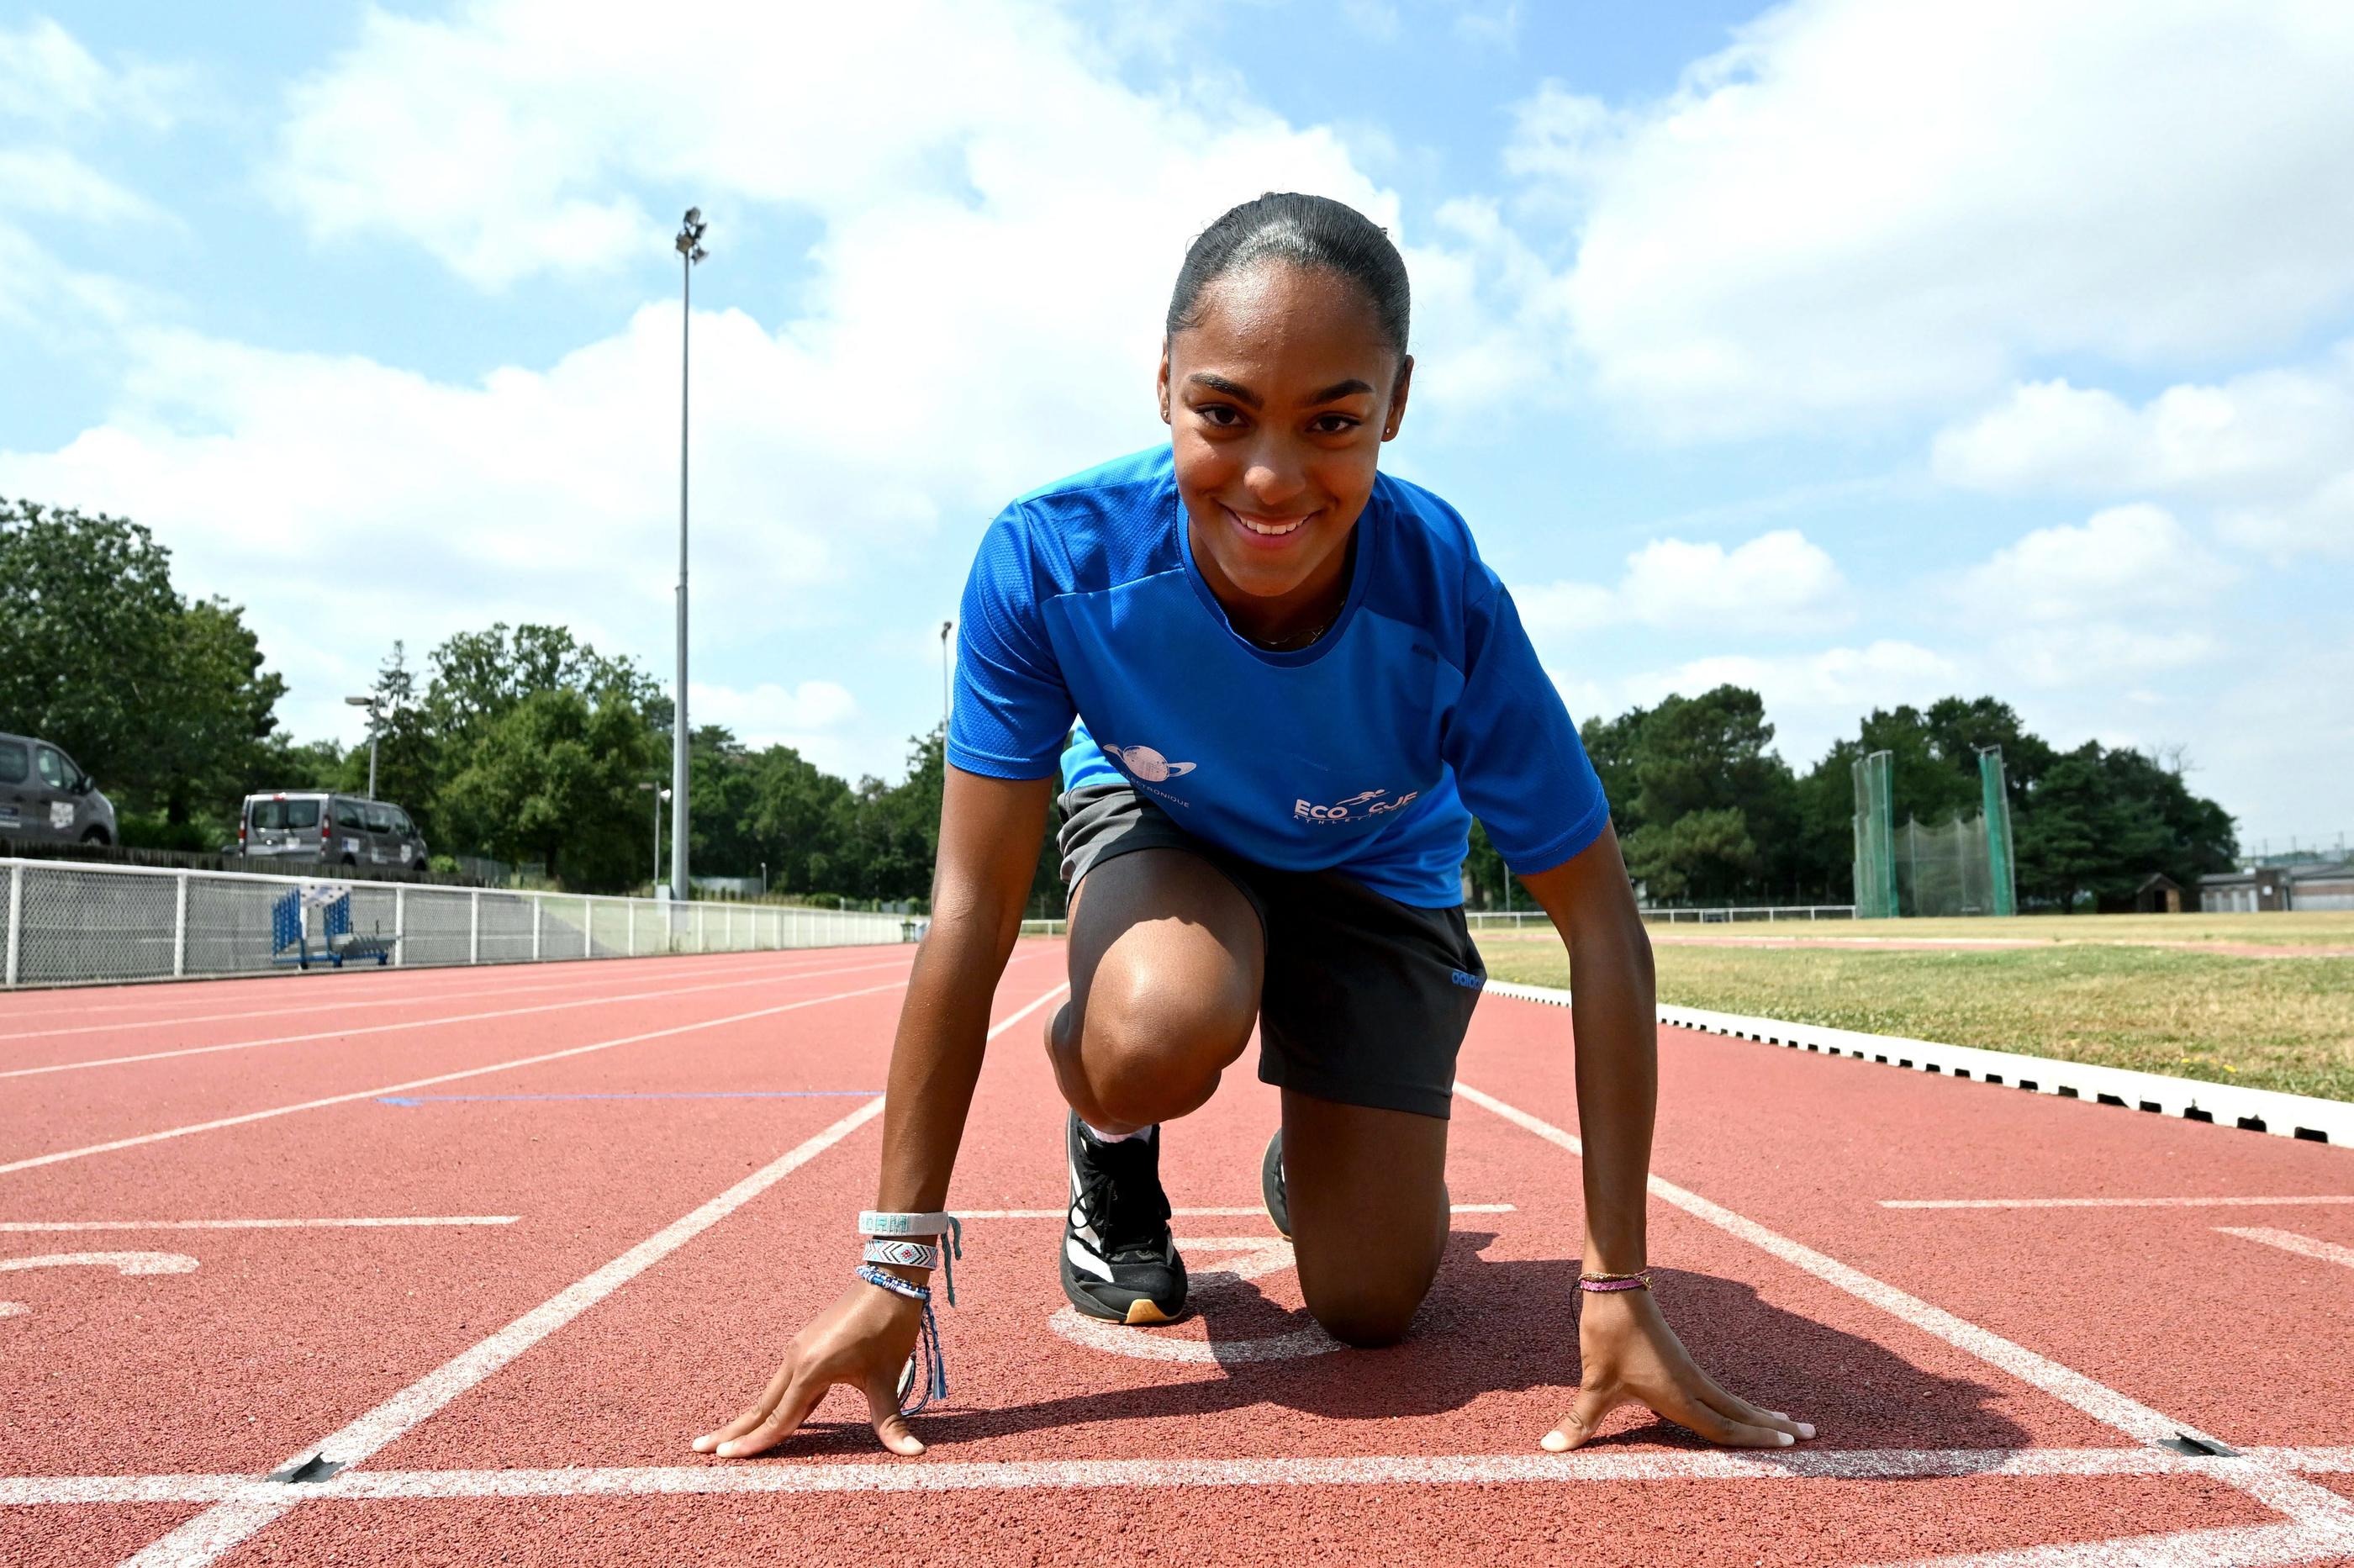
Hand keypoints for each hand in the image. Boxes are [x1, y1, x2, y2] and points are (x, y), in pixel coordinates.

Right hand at [694, 1278, 928, 1457]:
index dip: (754, 1444)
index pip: (778, 1418)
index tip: (725, 1459)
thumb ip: (891, 1421)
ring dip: (749, 1417)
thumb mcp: (887, 1378)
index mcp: (811, 1371)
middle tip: (699, 1449)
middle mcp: (796, 1360)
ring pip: (769, 1393)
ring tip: (724, 1437)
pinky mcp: (805, 1345)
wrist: (890, 1279)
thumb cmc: (889, 1327)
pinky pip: (783, 1382)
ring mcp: (798, 1350)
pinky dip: (770, 1403)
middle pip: (761, 1406)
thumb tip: (916, 1454)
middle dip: (732, 1430)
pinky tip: (767, 1416)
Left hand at [1543, 1286, 1813, 1450]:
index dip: (1753, 1441)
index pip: (1723, 1429)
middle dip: (1773, 1427)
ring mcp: (1690, 1370)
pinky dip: (1738, 1403)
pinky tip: (1741, 1408)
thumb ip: (1578, 1422)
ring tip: (1789, 1423)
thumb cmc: (1607, 1336)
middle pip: (1739, 1413)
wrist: (1614, 1290)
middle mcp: (1692, 1384)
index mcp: (1678, 1395)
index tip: (1787, 1445)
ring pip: (1732, 1400)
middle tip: (1810, 1436)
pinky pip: (1719, 1390)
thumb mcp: (1593, 1383)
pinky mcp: (1682, 1360)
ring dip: (1760, 1413)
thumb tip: (1549, 1450)